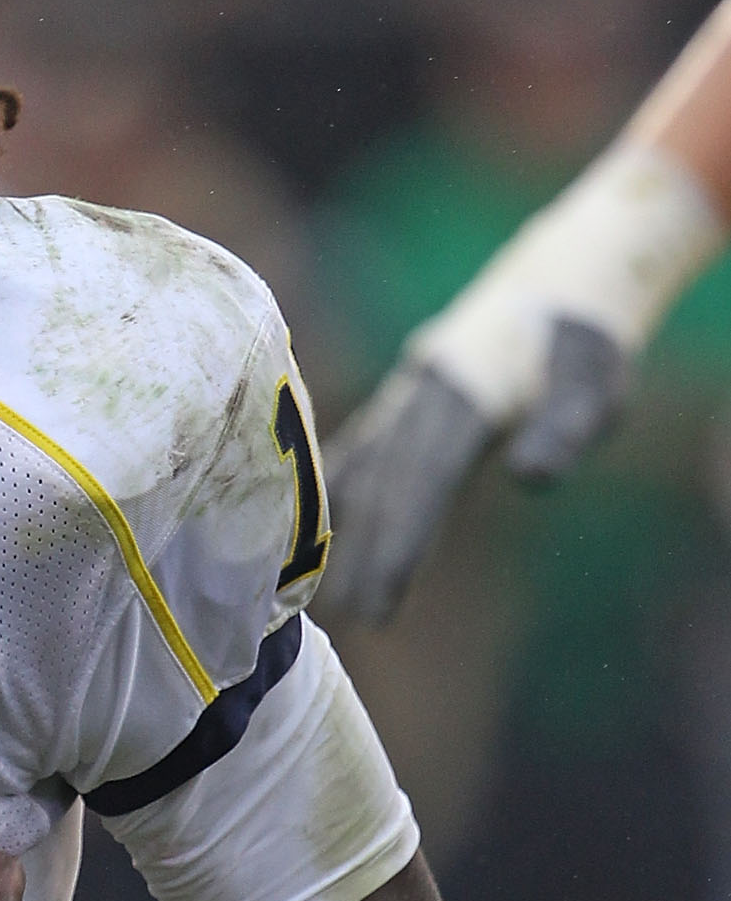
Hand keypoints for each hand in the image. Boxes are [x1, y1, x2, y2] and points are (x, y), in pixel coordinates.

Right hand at [320, 323, 625, 625]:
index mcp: (466, 389)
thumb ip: (564, 429)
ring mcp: (403, 395)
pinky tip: (305, 537)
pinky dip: (329, 496)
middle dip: (367, 550)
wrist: (554, 284)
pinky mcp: (399, 403)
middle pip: (385, 481)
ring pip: (362, 470)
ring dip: (342, 533)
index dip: (402, 534)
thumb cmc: (582, 346)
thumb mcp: (594, 383)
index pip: (426, 474)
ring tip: (330, 597)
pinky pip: (355, 453)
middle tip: (359, 616)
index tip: (384, 592)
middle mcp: (422, 391)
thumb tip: (531, 478)